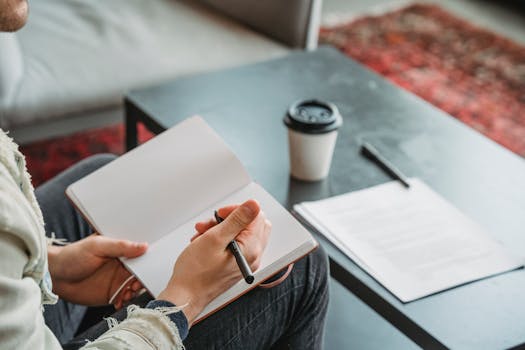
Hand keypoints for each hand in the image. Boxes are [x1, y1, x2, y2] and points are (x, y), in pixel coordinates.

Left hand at [48, 234, 147, 308]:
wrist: (55, 276)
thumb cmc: (73, 255)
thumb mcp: (97, 246)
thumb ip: (121, 246)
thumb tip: (144, 246)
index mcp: (122, 249)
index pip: (142, 253)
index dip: (147, 260)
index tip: (147, 268)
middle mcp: (123, 264)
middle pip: (142, 271)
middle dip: (142, 278)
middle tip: (134, 284)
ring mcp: (119, 279)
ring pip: (136, 286)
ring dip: (135, 291)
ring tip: (127, 294)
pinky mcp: (113, 293)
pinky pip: (126, 298)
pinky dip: (126, 301)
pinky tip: (119, 301)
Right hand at [158, 199, 270, 324]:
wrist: (185, 296)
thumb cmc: (196, 273)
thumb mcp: (215, 238)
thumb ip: (237, 220)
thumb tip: (254, 204)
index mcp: (251, 249)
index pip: (256, 216)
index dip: (236, 210)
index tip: (220, 214)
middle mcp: (253, 256)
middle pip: (251, 224)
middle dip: (229, 219)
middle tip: (212, 223)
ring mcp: (245, 261)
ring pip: (240, 234)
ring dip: (220, 229)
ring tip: (202, 234)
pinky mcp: (236, 265)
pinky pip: (234, 245)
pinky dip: (219, 239)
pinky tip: (203, 242)